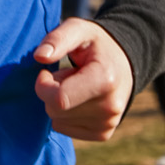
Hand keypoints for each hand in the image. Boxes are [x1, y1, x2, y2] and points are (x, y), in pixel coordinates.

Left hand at [33, 18, 133, 142]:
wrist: (125, 64)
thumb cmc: (96, 45)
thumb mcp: (79, 30)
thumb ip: (58, 38)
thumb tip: (40, 56)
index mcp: (105, 80)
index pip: (59, 99)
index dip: (44, 86)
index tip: (47, 72)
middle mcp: (110, 107)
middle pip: (55, 111)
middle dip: (52, 92)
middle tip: (67, 76)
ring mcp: (108, 123)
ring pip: (58, 121)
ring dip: (59, 103)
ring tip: (76, 86)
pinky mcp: (103, 134)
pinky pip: (65, 129)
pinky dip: (65, 114)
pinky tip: (79, 99)